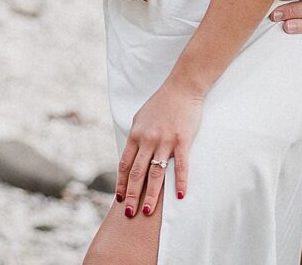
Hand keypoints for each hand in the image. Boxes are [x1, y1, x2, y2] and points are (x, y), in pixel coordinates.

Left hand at [116, 80, 202, 215]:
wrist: (182, 86)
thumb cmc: (162, 102)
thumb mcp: (141, 118)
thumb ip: (136, 137)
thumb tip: (130, 155)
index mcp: (136, 135)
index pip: (124, 165)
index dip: (121, 183)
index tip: (119, 199)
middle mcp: (148, 139)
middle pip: (136, 173)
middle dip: (131, 195)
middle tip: (129, 214)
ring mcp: (165, 140)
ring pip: (155, 173)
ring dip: (150, 195)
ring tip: (146, 211)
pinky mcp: (182, 140)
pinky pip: (181, 165)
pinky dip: (180, 182)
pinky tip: (180, 195)